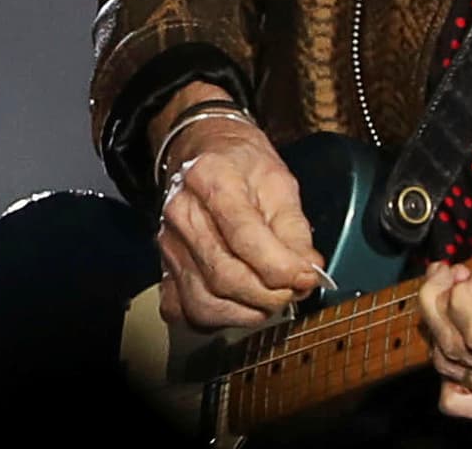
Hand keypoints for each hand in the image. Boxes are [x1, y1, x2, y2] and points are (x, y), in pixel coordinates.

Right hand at [151, 99, 322, 330]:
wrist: (202, 152)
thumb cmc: (242, 165)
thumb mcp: (279, 181)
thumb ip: (294, 228)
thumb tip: (307, 270)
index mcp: (212, 179)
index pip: (245, 236)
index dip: (281, 266)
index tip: (307, 276)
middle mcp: (181, 212)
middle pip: (224, 275)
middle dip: (269, 294)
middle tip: (293, 290)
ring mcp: (168, 243)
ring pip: (203, 301)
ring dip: (246, 312)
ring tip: (270, 299)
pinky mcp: (163, 267)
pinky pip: (182, 310)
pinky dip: (214, 319)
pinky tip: (237, 305)